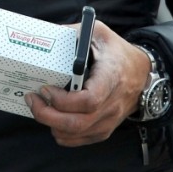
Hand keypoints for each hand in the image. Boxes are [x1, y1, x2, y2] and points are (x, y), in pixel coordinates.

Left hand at [24, 18, 149, 145]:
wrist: (140, 70)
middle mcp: (112, 103)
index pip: (89, 100)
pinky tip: (51, 120)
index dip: (64, 100)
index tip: (45, 88)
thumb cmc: (115, 50)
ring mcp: (110, 119)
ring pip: (79, 134)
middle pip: (79, 122)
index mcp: (111, 77)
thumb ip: (71, 32)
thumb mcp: (96, 32)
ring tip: (37, 106)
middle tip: (32, 99)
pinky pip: (82, 139)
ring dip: (52, 124)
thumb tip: (45, 35)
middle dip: (48, 115)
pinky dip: (63, 134)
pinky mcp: (106, 127)